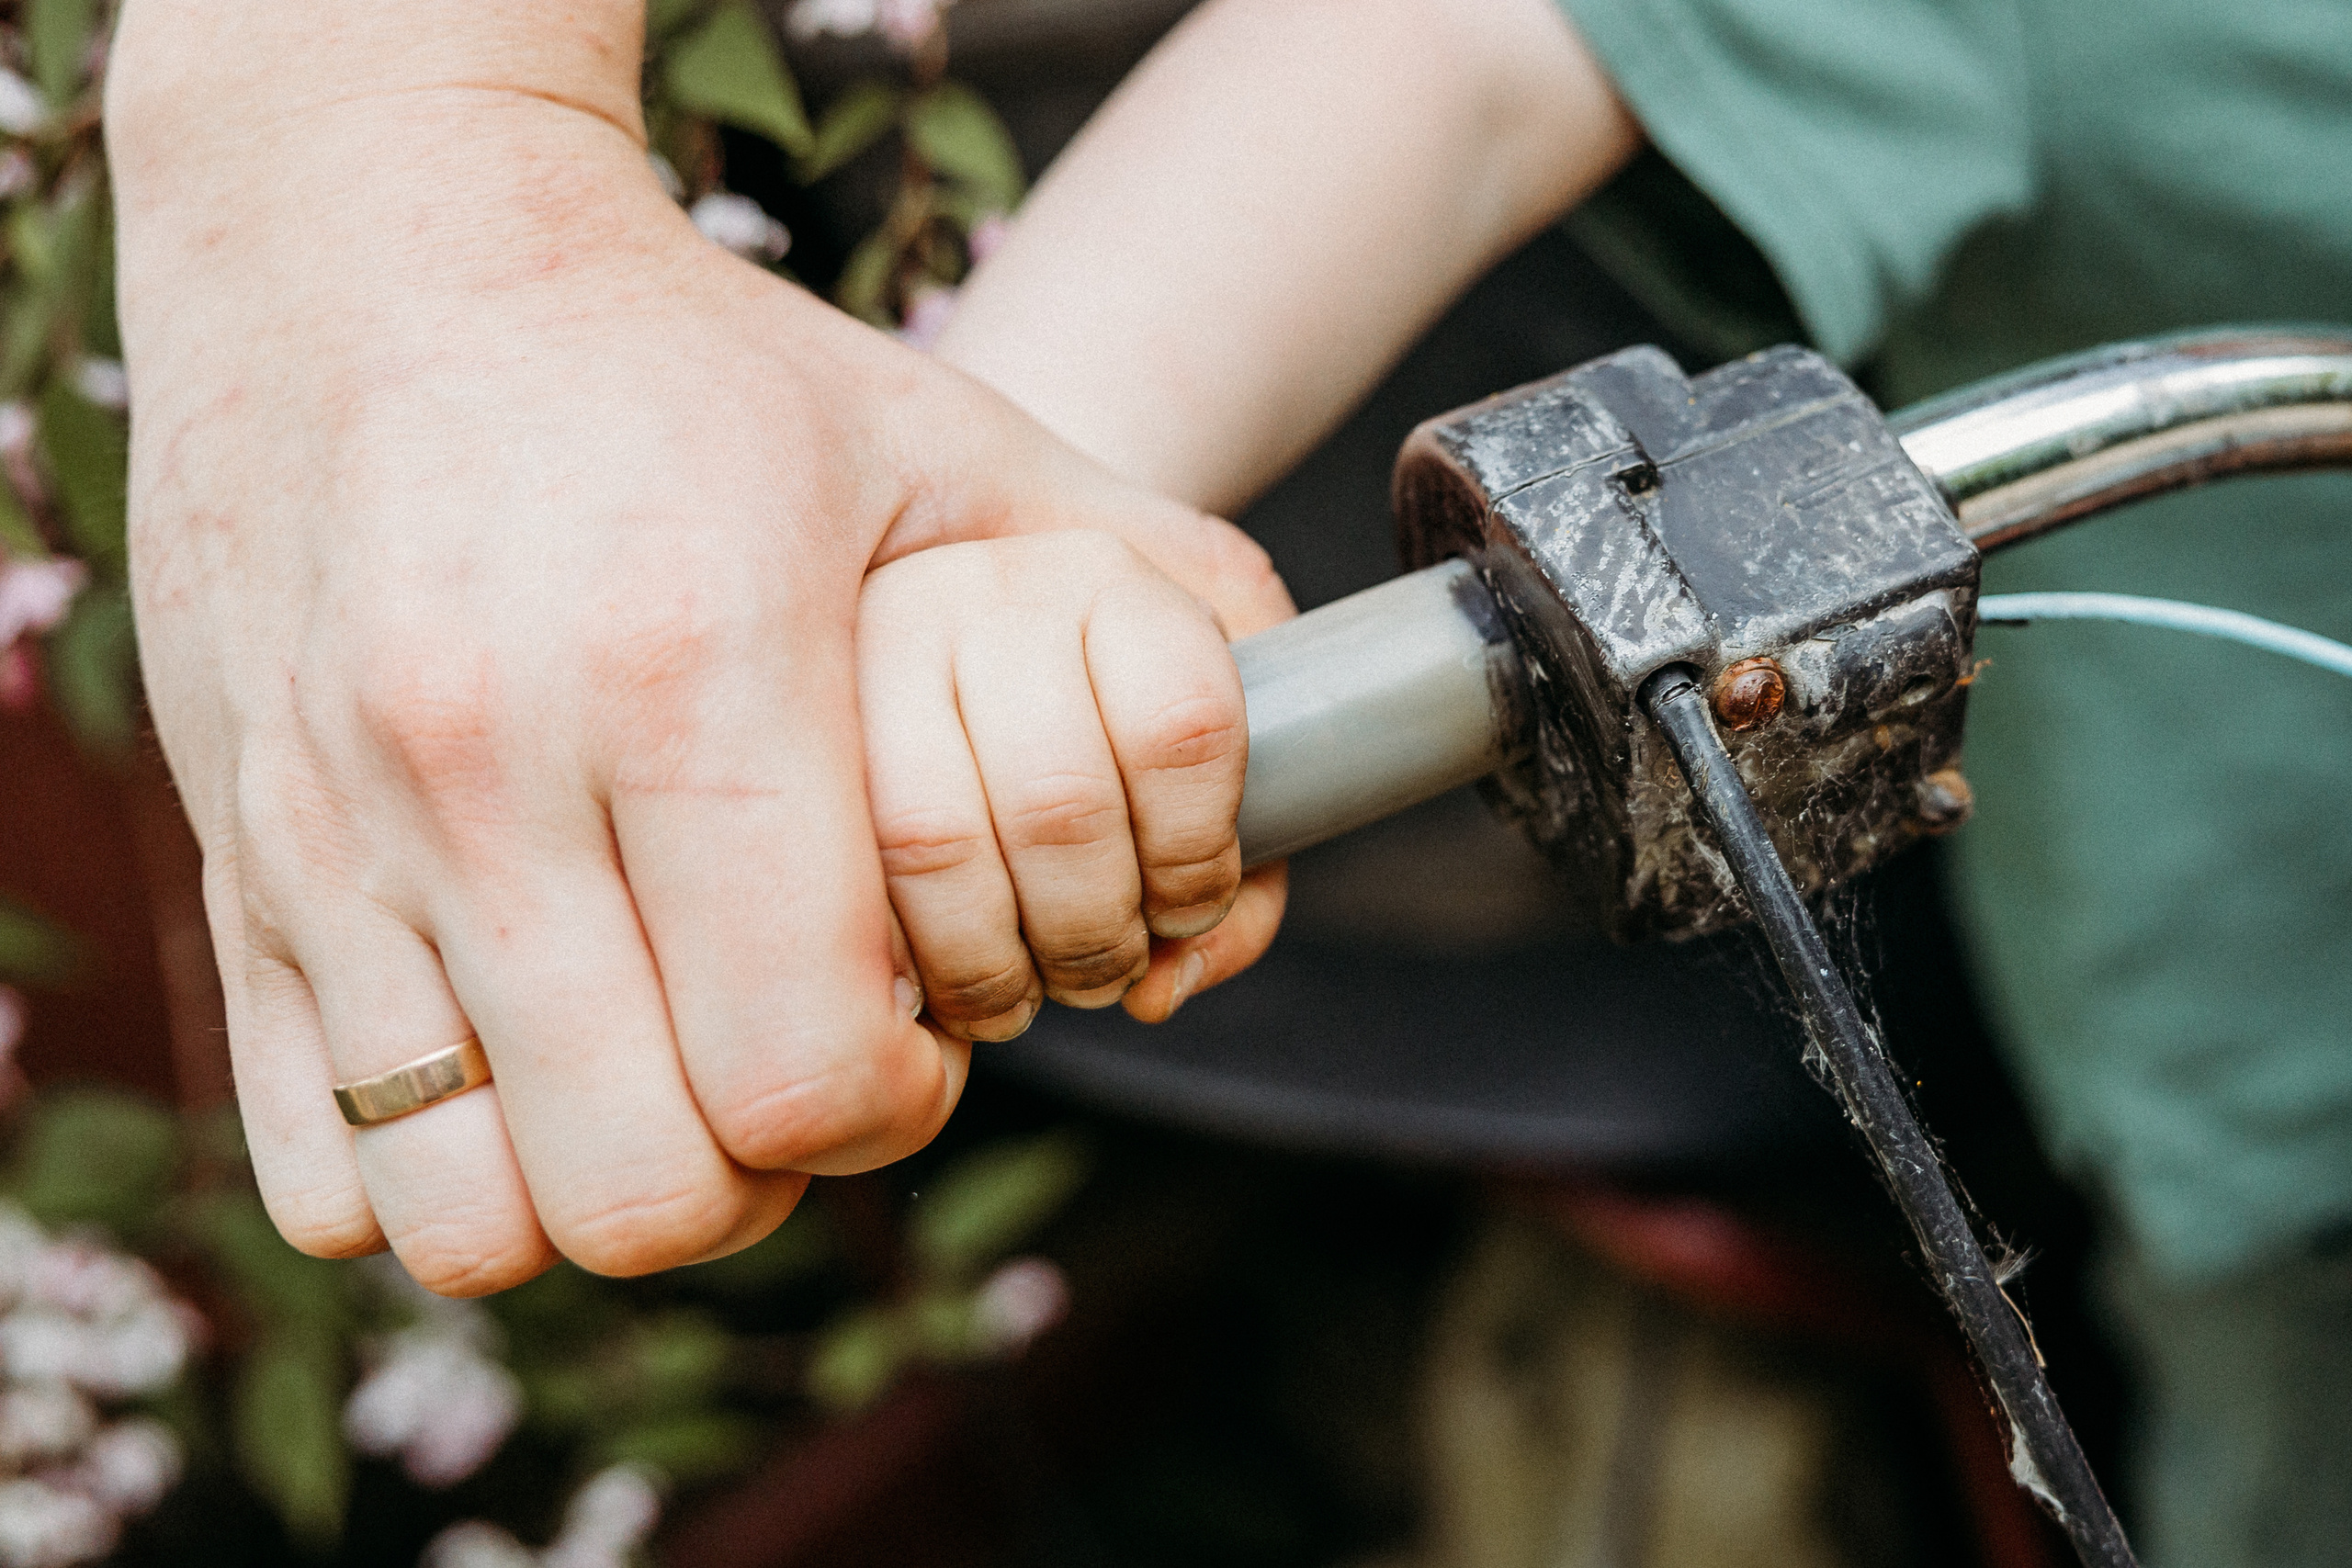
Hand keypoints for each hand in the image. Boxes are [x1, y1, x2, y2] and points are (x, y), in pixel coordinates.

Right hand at [111, 21, 1288, 1293]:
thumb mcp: (954, 440)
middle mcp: (489, 765)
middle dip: (761, 1174)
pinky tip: (518, 1059)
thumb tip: (1274, 793)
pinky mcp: (231, 853)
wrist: (379, 242)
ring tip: (654, 1074)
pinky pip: (323, 1163)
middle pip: (654, 1187)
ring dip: (597, 1191)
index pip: (813, 1075)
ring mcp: (331, 823)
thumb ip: (1159, 601)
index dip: (893, 1104)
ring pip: (475, 1213)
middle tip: (788, 1068)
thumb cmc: (690, 362)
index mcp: (697, 673)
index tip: (908, 1035)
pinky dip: (436, 1170)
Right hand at [858, 532, 1286, 1043]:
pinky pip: (831, 872)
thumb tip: (1162, 990)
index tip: (1183, 908)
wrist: (929, 589)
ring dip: (993, 964)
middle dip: (1092, 938)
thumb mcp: (1205, 741)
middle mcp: (974, 587)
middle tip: (1097, 972)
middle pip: (1060, 807)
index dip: (1198, 862)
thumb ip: (1241, 867)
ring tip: (1016, 989)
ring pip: (935, 841)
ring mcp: (856, 646)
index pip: (1184, 728)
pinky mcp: (763, 718)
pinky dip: (891, 960)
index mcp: (1105, 574)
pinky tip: (921, 979)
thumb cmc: (1093, 710)